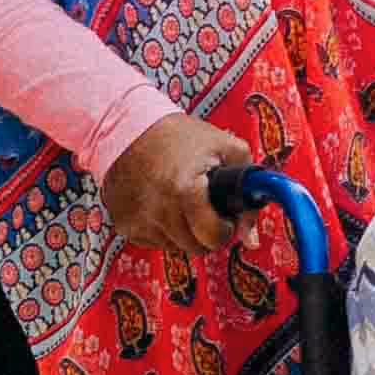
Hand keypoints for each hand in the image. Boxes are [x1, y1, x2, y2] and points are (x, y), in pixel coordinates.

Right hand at [105, 113, 245, 262]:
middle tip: (203, 207)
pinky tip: (160, 202)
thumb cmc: (178, 135)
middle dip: (205, 232)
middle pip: (195, 247)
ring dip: (182, 231)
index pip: (213, 238)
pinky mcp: (122, 223)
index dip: (224, 228)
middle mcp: (159, 210)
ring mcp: (137, 219)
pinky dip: (161, 228)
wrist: (127, 127)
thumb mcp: (226, 148)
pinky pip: (152, 241)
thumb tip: (251, 239)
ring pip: (174, 247)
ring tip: (179, 200)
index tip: (222, 216)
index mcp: (185, 191)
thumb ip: (248, 192)